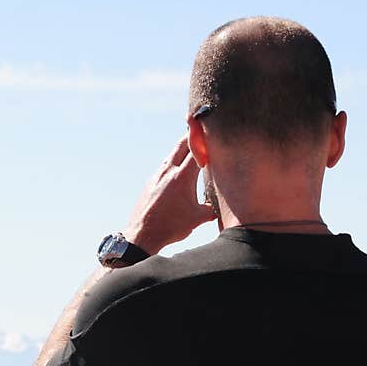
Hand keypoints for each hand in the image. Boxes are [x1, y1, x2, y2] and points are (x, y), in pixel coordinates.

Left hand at [124, 135, 217, 254]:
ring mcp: (157, 175)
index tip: (214, 133)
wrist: (143, 234)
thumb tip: (223, 206)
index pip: (197, 149)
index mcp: (182, 177)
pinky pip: (164, 165)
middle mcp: (168, 171)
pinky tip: (178, 169)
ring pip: (172, 154)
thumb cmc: (171, 227)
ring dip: (182, 149)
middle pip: (182, 144)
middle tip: (203, 131)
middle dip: (193, 136)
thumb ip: (213, 208)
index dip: (206, 140)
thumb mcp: (198, 218)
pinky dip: (173, 162)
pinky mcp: (150, 181)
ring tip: (192, 149)